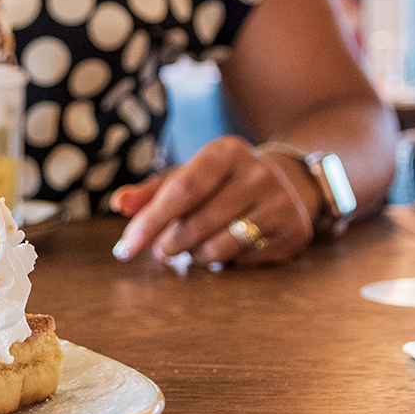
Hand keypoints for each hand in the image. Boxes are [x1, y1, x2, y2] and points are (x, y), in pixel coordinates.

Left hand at [108, 136, 318, 266]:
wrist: (289, 183)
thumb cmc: (223, 181)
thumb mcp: (189, 175)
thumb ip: (152, 190)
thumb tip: (121, 203)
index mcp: (226, 152)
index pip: (181, 190)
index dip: (150, 222)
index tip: (125, 249)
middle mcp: (257, 173)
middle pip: (196, 223)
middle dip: (168, 244)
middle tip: (162, 249)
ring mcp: (280, 203)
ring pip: (218, 247)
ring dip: (194, 256)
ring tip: (192, 248)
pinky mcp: (293, 232)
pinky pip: (242, 261)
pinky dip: (223, 262)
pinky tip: (224, 248)